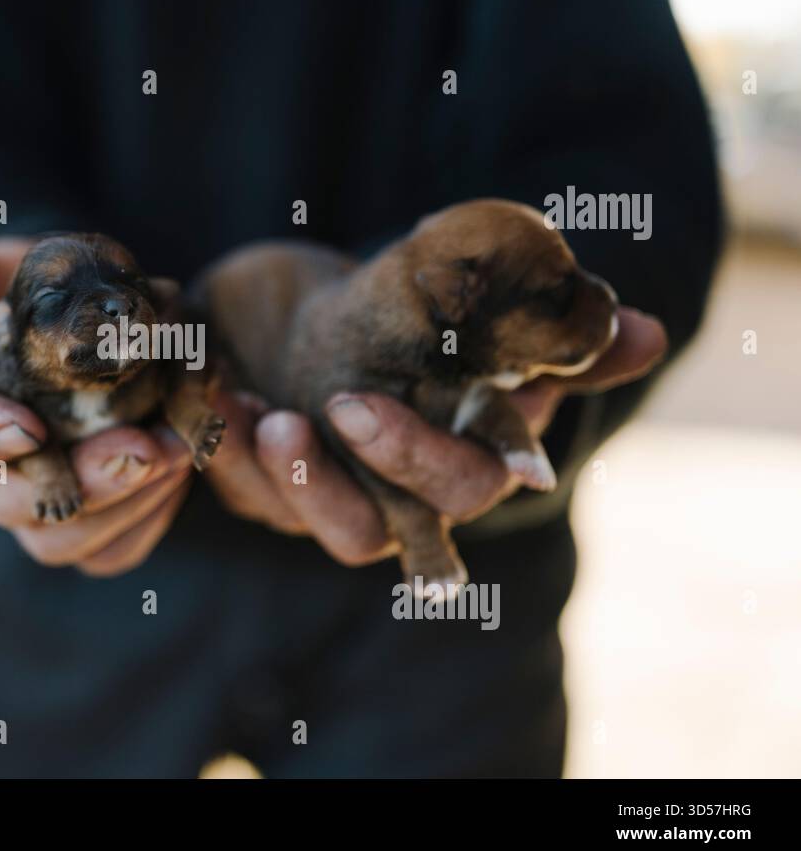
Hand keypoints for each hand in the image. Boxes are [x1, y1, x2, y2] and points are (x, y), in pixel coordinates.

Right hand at [0, 224, 192, 576]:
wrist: (100, 325)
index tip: (26, 426)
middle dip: (76, 484)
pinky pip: (112, 551)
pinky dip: (149, 519)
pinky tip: (184, 472)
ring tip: (176, 451)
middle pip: (5, 503)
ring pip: (62, 542)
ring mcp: (36, 501)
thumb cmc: (37, 295)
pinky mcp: (90, 524)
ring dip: (124, 504)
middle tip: (138, 448)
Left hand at [203, 307, 666, 564]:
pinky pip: (228, 473)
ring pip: (289, 514)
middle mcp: (380, 497)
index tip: (420, 424)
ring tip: (257, 411)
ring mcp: (311, 491)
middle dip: (345, 480)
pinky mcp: (250, 470)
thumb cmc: (417, 328)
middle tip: (330, 410)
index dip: (447, 464)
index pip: (460, 489)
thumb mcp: (485, 327)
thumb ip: (556, 339)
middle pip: (369, 531)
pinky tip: (211, 389)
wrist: (323, 320)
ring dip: (270, 469)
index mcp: (448, 465)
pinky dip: (217, 437)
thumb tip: (639, 329)